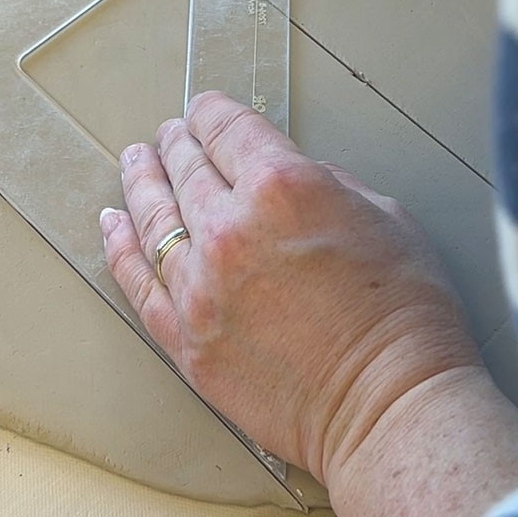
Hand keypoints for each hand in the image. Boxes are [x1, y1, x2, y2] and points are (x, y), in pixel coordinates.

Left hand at [100, 91, 479, 486]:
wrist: (390, 407)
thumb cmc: (405, 314)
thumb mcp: (385, 215)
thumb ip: (327, 183)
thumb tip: (287, 179)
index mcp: (282, 187)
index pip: (228, 129)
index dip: (210, 111)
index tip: (202, 108)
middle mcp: (230, 230)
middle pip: (187, 170)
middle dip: (177, 144)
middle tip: (169, 135)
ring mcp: (200, 288)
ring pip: (154, 219)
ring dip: (142, 183)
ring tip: (135, 163)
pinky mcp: (187, 340)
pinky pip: (138, 282)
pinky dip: (121, 248)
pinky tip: (112, 225)